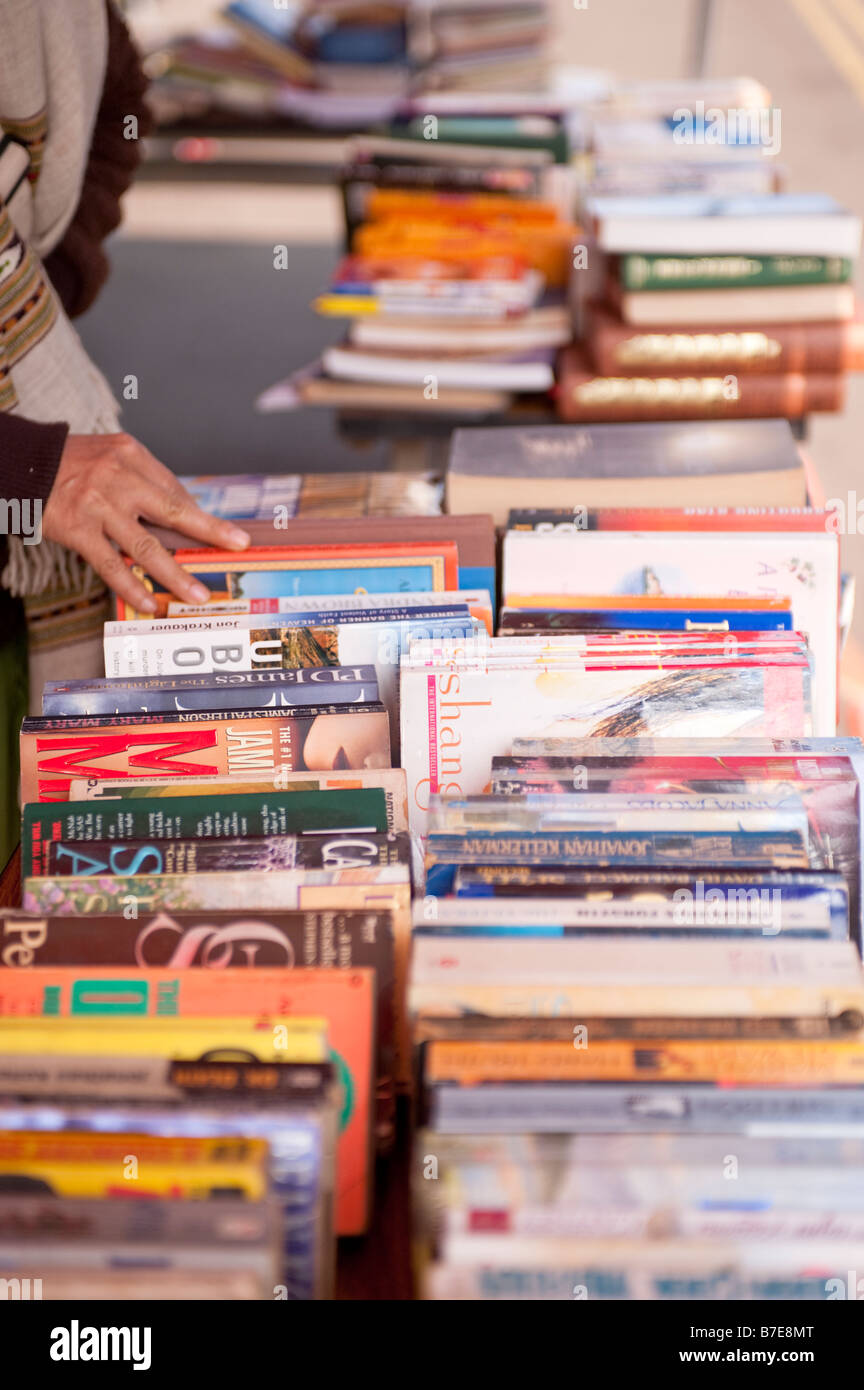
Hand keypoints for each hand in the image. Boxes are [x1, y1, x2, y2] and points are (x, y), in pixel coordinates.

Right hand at [42, 433, 249, 612]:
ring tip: (196, 594)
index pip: (174, 491)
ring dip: (175, 574)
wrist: (20, 462)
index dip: (201, 517)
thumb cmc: (69, 462)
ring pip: (145, 546)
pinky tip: (149, 602)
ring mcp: (98, 505)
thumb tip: (182, 514)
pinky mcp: (77, 530)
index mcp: (132, 456)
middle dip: (209, 531)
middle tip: (236, 546)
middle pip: (173, 511)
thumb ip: (143, 481)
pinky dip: (132, 585)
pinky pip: (110, 564)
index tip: (227, 535)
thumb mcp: (111, 456)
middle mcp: (118, 478)